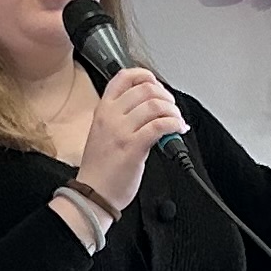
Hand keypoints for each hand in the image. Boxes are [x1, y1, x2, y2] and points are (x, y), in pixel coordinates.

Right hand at [76, 67, 186, 216]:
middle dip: (165, 95)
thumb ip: (122, 118)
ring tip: (177, 120)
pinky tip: (178, 129)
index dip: (144, 75)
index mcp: (102, 110)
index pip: (123, 77)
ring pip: (155, 105)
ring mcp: (121, 131)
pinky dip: (174, 124)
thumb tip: (151, 110)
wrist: (93, 195)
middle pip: (145, 89)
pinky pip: (160, 126)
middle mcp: (110, 117)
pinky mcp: (133, 147)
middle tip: (172, 107)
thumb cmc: (98, 169)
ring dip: (173, 111)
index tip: (156, 83)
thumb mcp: (102, 133)